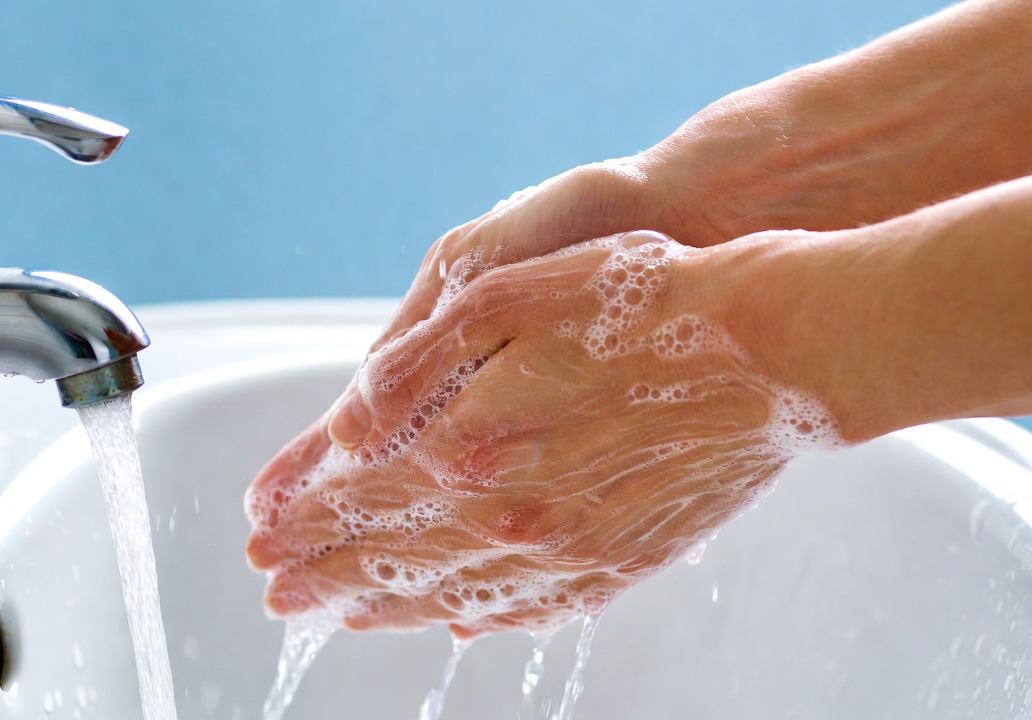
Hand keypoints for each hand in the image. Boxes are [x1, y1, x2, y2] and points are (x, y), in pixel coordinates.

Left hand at [246, 231, 840, 636]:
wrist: (773, 349)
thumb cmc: (641, 302)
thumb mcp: (507, 295)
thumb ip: (413, 366)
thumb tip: (343, 431)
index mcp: (471, 447)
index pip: (358, 502)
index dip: (301, 521)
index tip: (257, 541)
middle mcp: (512, 517)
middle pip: (396, 561)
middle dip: (327, 577)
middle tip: (279, 597)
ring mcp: (572, 549)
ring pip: (456, 595)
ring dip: (390, 607)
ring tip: (346, 617)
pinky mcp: (622, 559)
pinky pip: (532, 608)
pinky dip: (481, 616)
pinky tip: (459, 623)